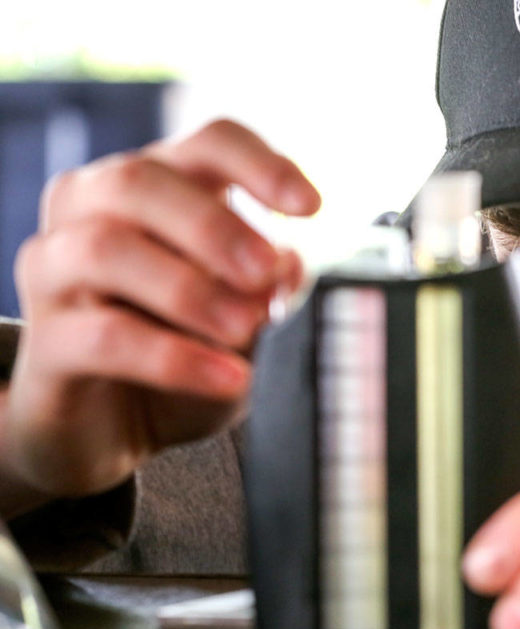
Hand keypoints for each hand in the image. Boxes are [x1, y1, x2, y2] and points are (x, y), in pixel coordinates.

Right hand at [0, 119, 318, 509]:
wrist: (117, 433)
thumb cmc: (185, 353)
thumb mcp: (246, 319)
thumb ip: (267, 286)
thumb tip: (289, 263)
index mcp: (158, 187)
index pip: (208, 143)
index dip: (261, 165)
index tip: (313, 208)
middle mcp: (93, 209)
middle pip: (140, 180)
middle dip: (214, 226)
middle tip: (268, 274)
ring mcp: (56, 271)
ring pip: (106, 247)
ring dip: (190, 288)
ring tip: (248, 327)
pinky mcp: (44, 343)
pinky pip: (104, 335)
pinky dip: (175, 356)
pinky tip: (228, 377)